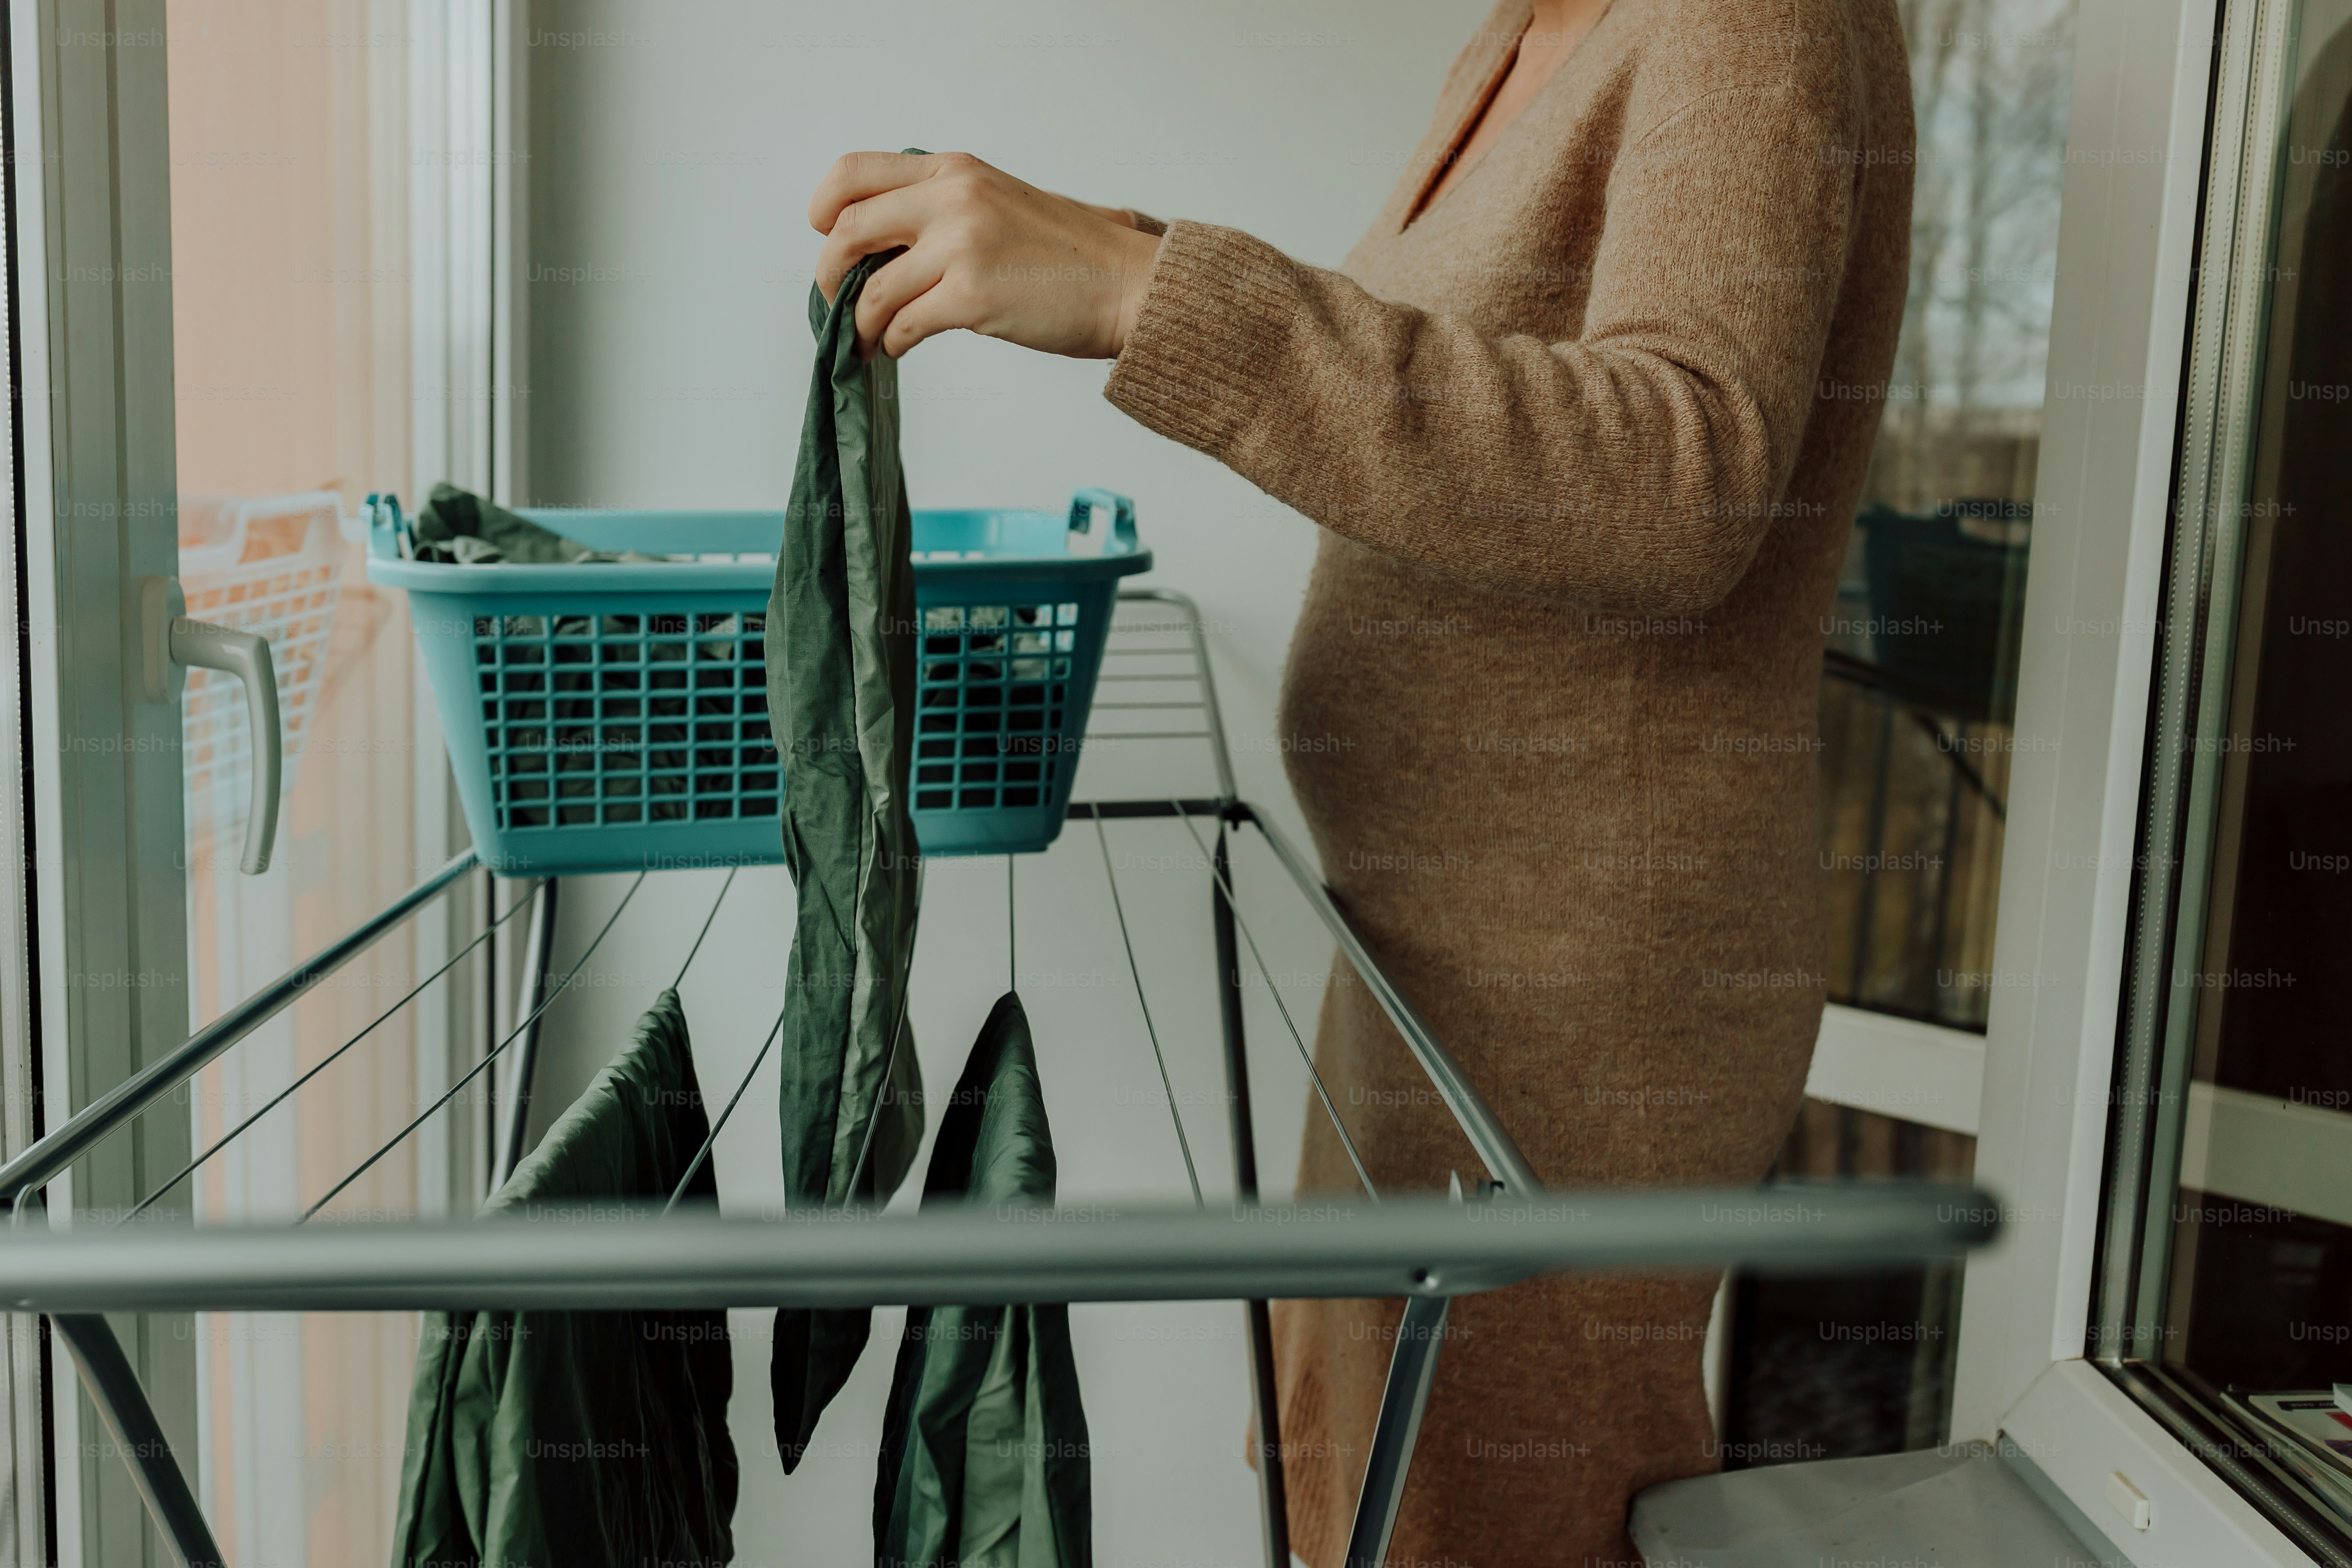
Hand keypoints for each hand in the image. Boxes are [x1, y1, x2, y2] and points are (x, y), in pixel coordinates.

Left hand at [809, 151, 1163, 360]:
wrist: (1127, 284)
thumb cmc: (1072, 254)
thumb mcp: (1000, 201)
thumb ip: (944, 208)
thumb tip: (886, 245)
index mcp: (955, 170)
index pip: (854, 172)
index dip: (825, 208)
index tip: (827, 237)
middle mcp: (952, 199)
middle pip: (848, 229)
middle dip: (830, 275)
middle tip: (837, 302)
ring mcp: (961, 247)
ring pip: (871, 289)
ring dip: (859, 323)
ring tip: (867, 341)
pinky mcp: (972, 297)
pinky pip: (902, 325)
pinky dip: (890, 343)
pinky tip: (898, 348)